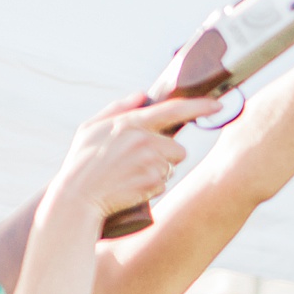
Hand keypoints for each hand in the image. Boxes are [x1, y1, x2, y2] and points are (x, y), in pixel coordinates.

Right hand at [52, 95, 205, 217]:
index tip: (218, 104)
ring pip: (172, 166)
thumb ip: (116, 109)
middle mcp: (142, 139)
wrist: (76, 198)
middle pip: (176, 147)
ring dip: (159, 171)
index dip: (199, 106)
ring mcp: (149, 161)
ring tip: (131, 174)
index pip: (172, 110)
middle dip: (164, 156)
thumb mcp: (90, 130)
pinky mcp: (154, 182)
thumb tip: (141, 95)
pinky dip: (153, 186)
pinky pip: (164, 182)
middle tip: (136, 163)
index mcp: (128, 123)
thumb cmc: (82, 163)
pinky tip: (132, 186)